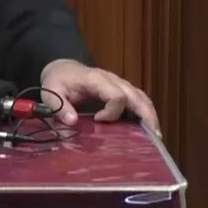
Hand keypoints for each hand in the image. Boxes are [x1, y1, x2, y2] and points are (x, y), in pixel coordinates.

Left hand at [40, 58, 159, 134]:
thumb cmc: (58, 81)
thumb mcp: (51, 92)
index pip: (116, 95)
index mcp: (96, 80)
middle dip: (146, 116)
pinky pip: (140, 100)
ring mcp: (120, 85)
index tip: (99, 121)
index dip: (112, 111)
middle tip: (153, 138)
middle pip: (137, 96)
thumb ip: (59, 106)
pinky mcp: (123, 91)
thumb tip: (72, 122)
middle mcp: (113, 80)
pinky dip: (146, 113)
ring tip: (156, 138)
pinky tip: (148, 130)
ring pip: (142, 98)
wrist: (63, 69)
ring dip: (150, 116)